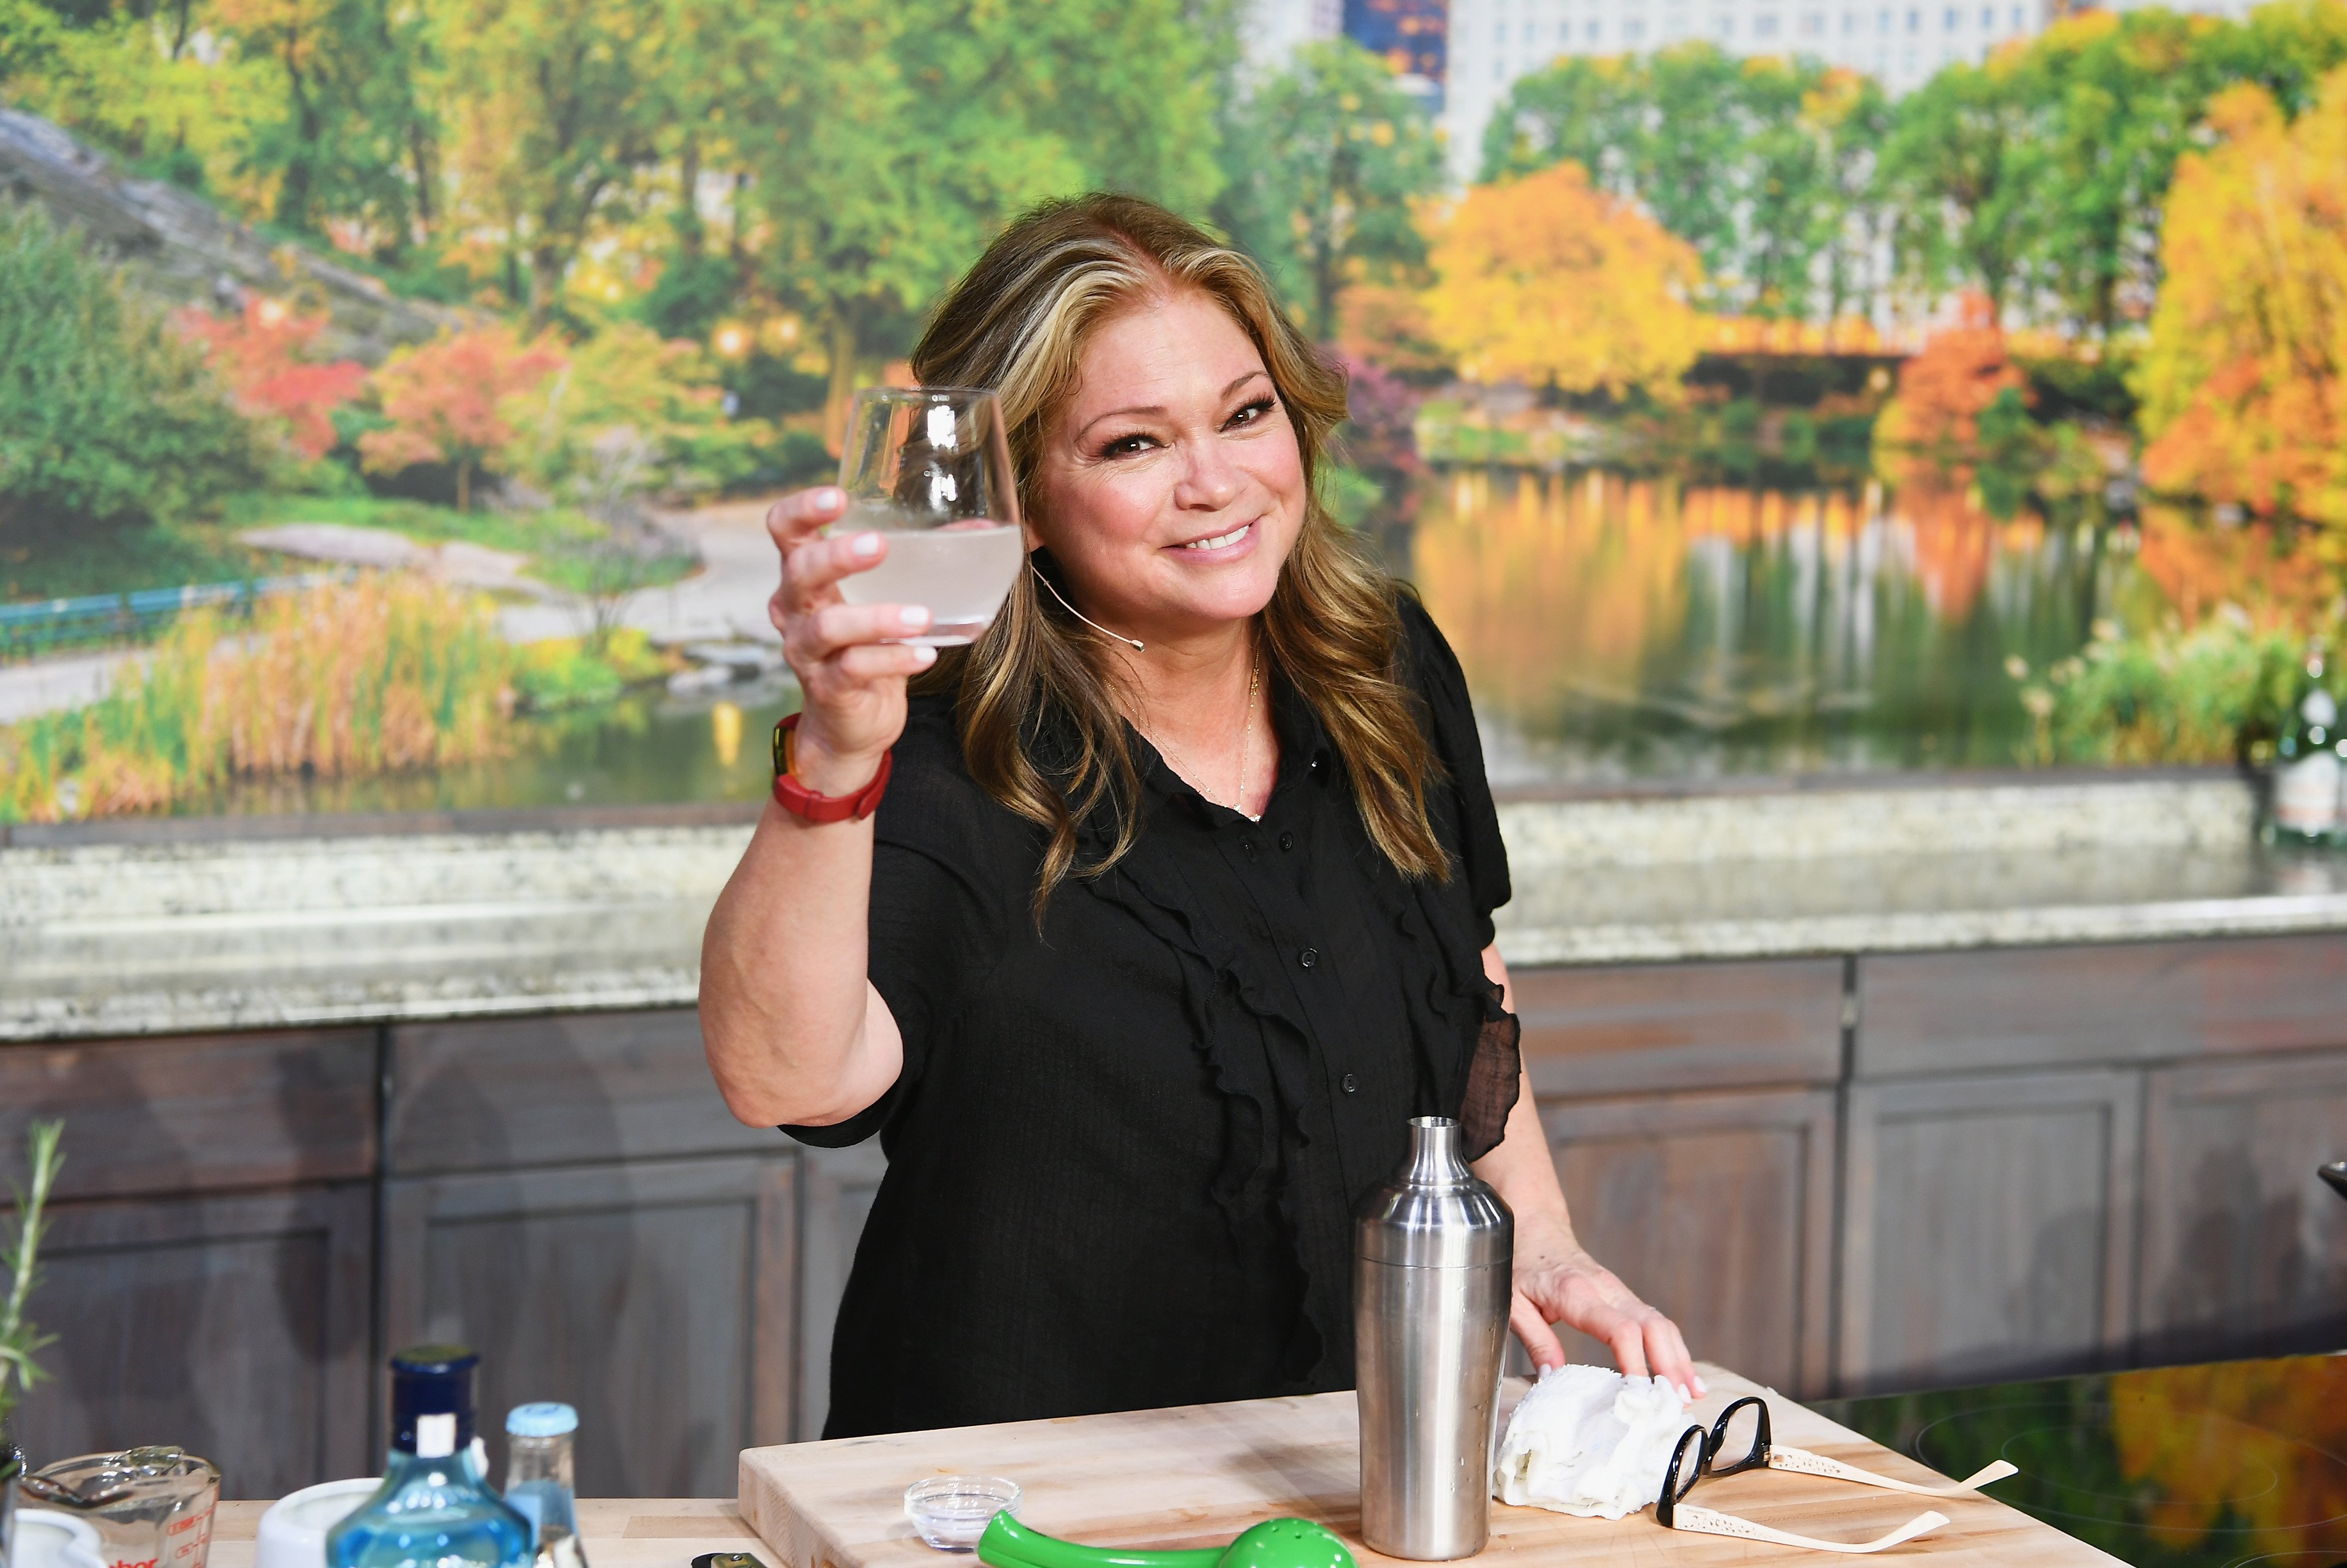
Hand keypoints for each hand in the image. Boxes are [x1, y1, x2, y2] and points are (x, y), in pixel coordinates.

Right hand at [766, 486, 933, 795]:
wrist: (851, 724)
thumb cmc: (867, 647)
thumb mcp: (884, 599)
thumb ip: (918, 564)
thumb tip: (978, 527)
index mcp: (805, 576)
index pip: (784, 530)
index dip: (802, 509)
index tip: (838, 496)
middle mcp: (795, 610)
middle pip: (798, 572)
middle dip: (836, 555)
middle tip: (879, 544)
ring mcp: (806, 651)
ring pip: (828, 626)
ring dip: (877, 618)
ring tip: (922, 617)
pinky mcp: (827, 688)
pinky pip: (854, 668)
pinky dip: (893, 659)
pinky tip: (925, 655)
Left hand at [1509, 1216, 1702, 1400]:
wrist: (1535, 1227)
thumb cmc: (1521, 1264)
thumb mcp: (1513, 1303)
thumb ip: (1535, 1340)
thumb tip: (1551, 1379)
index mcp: (1576, 1293)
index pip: (1619, 1329)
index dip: (1635, 1363)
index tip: (1641, 1394)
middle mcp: (1606, 1290)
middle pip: (1652, 1326)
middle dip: (1670, 1365)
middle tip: (1678, 1403)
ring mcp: (1619, 1292)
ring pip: (1660, 1323)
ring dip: (1679, 1359)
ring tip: (1692, 1395)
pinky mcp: (1624, 1297)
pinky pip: (1655, 1321)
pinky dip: (1673, 1347)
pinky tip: (1683, 1372)